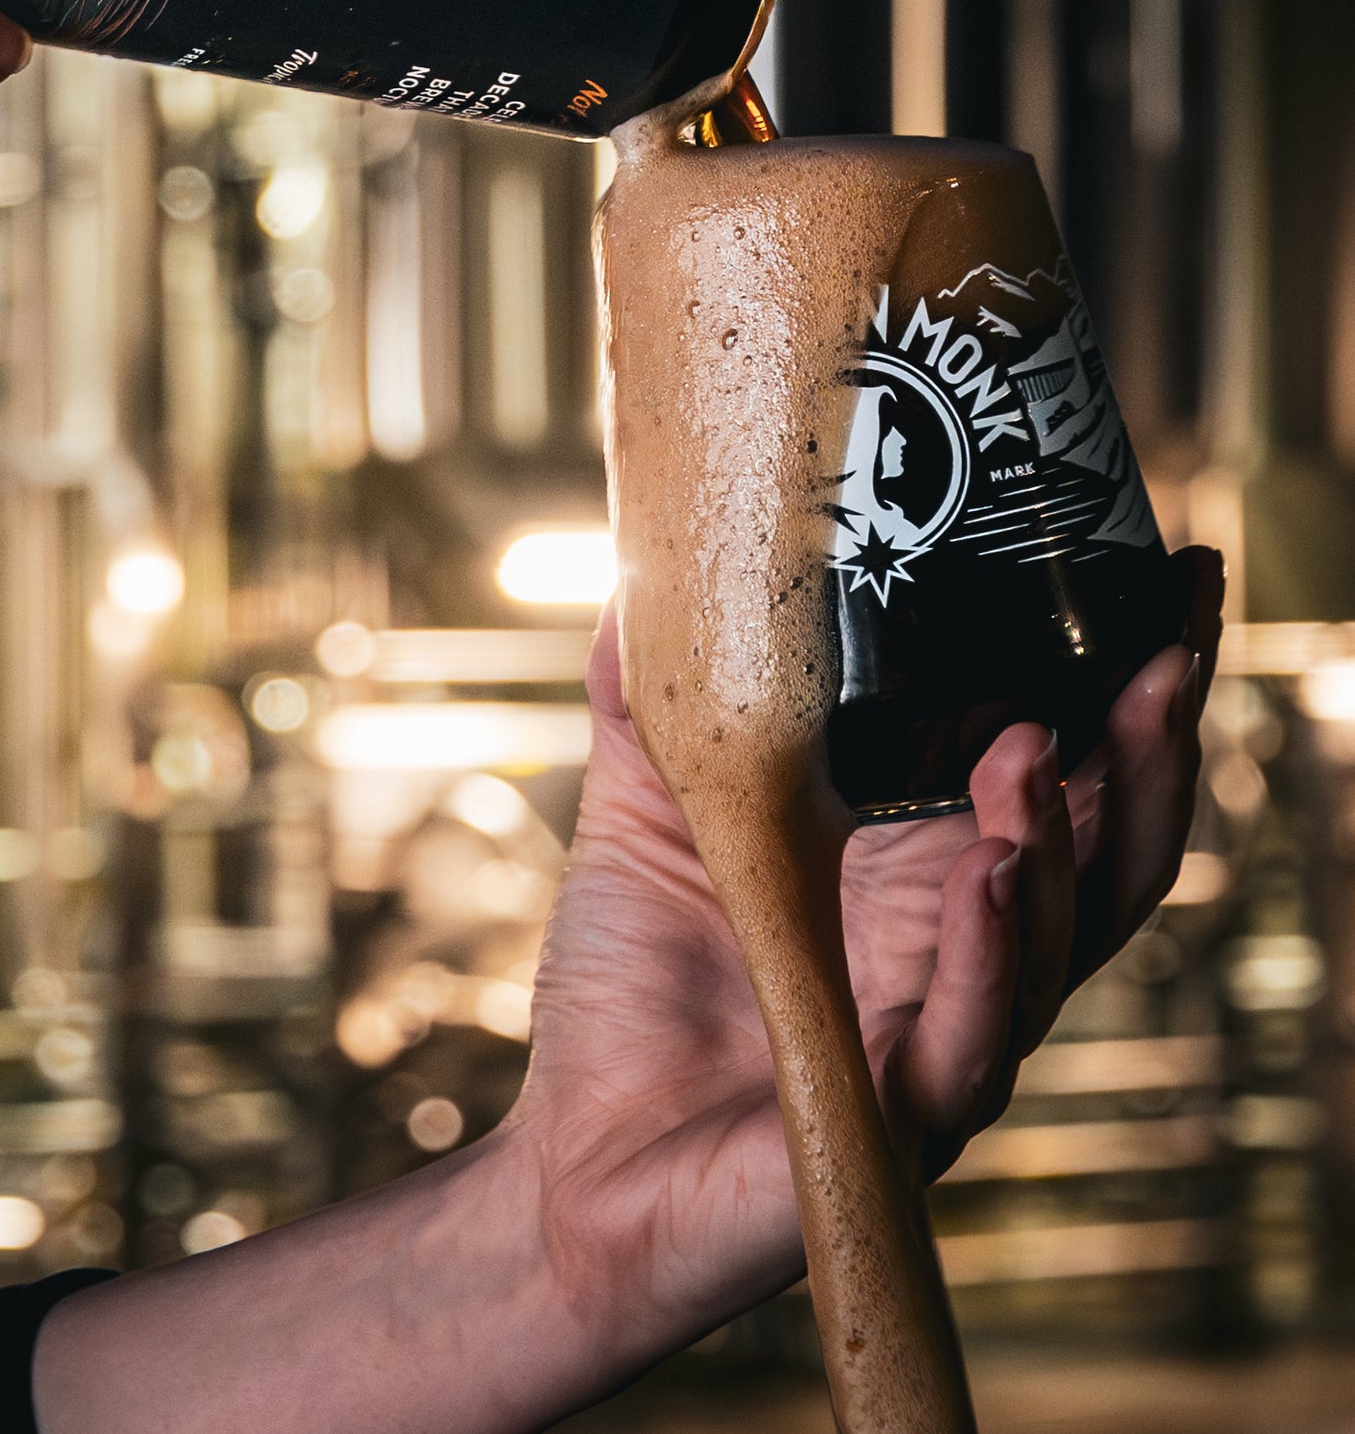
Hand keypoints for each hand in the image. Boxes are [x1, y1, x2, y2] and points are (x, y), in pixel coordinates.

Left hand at [505, 545, 1223, 1369]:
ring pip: (1055, 942)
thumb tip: (645, 570)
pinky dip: (987, 958)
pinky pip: (970, 1041)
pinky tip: (985, 877)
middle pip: (1103, 854)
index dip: (1124, 699)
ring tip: (1029, 752)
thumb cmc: (627, 995)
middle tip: (1160, 658)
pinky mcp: (896, 1123)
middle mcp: (958, 953)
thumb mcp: (642, 812)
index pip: (1064, 778)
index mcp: (920, 874)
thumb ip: (653, 697)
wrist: (568, 1164)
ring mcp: (940, 1039)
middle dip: (1145, 757)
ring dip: (1059, 840)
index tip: (1166, 595)